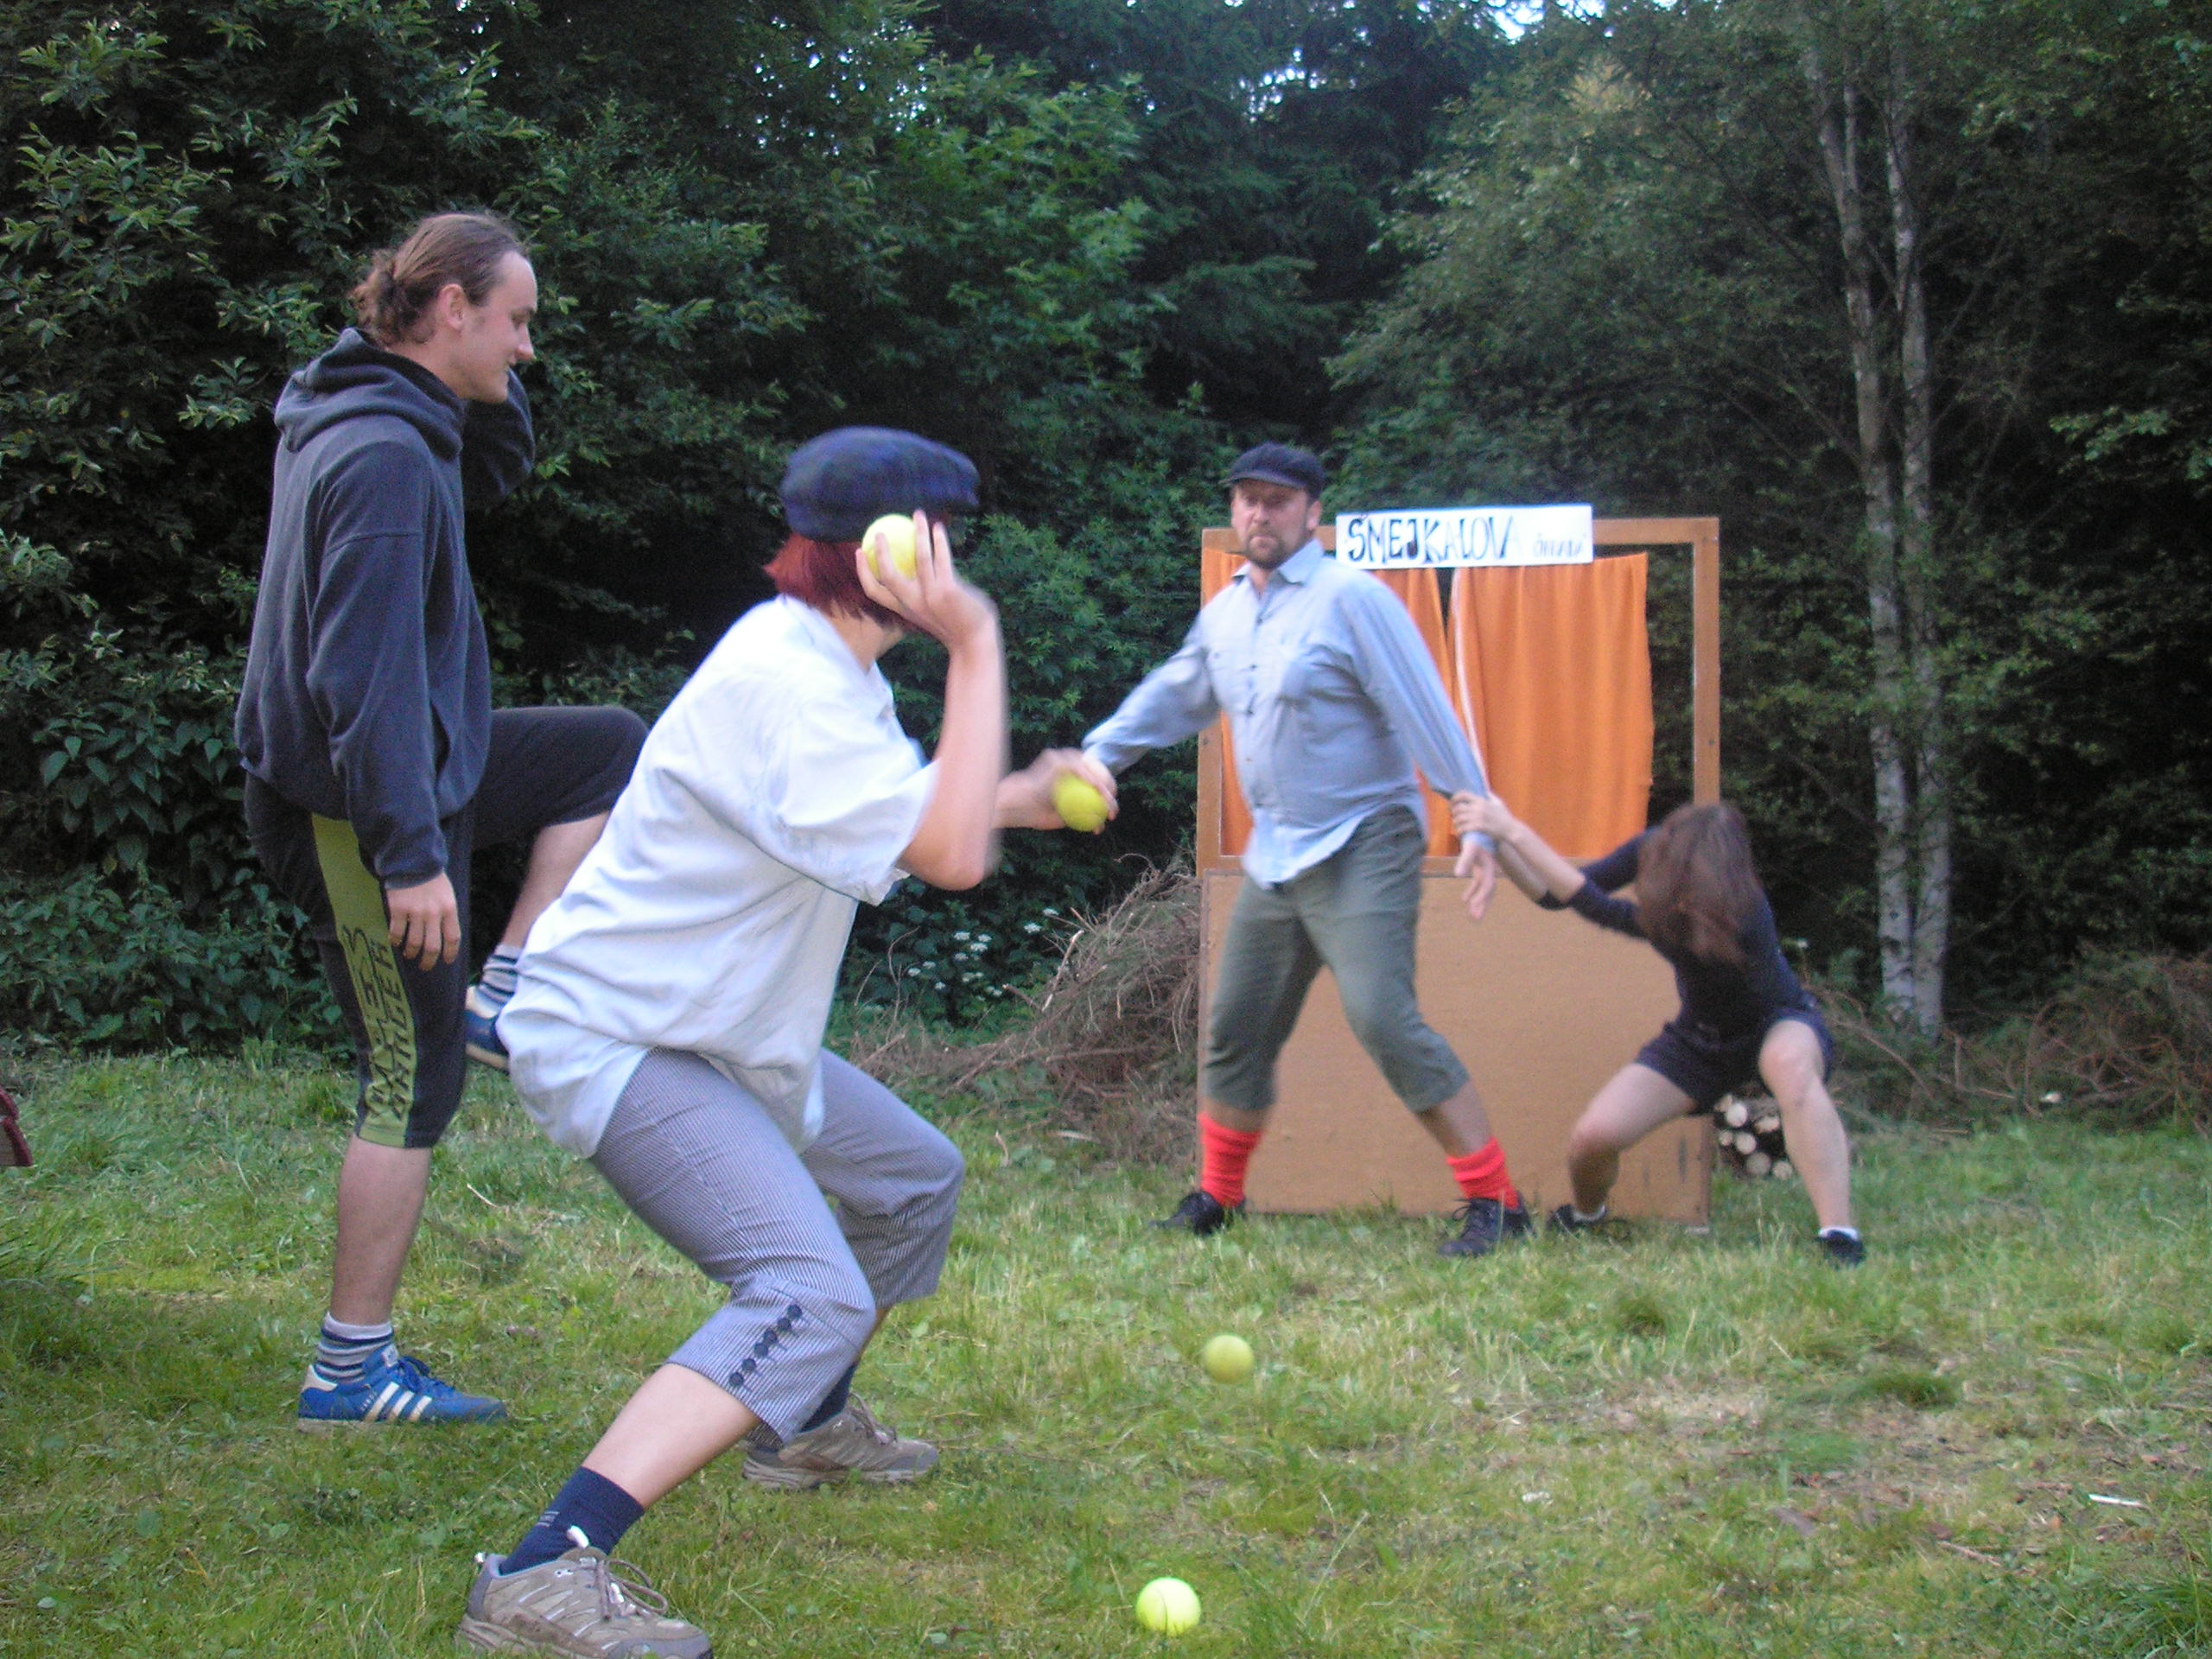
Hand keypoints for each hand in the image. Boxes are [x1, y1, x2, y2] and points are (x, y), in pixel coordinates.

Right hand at [386, 872, 459, 969]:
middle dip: (429, 961)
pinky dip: (396, 941)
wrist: (413, 862)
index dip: (450, 953)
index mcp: (449, 910)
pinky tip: (395, 942)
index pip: (453, 938)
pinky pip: (397, 933)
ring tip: (409, 955)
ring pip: (414, 943)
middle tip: (425, 966)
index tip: (447, 961)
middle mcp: (434, 914)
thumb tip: (446, 936)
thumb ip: (447, 914)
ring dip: (411, 953)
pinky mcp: (398, 910)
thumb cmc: (432, 880)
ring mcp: (415, 913)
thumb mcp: (448, 895)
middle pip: (433, 947)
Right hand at [854, 511, 998, 652]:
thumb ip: (923, 591)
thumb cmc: (956, 622)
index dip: (862, 570)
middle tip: (881, 531)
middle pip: (887, 575)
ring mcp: (930, 596)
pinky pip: (942, 558)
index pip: (874, 591)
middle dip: (881, 551)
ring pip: (919, 557)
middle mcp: (913, 602)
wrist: (975, 641)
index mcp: (904, 608)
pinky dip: (939, 540)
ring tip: (918, 514)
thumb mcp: (932, 608)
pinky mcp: (948, 590)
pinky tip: (939, 527)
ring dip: (919, 532)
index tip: (859, 551)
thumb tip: (919, 565)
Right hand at [998, 748, 1117, 829]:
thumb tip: (1097, 825)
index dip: (1103, 792)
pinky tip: (1100, 792)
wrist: (1017, 805)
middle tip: (1113, 803)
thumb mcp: (1061, 817)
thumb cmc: (1034, 813)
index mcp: (1065, 775)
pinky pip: (1079, 770)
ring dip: (1103, 783)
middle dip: (1108, 785)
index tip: (1111, 808)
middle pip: (1093, 771)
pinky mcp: (1056, 760)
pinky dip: (1091, 781)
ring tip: (1110, 797)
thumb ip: (1077, 816)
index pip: (1090, 780)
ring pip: (1089, 769)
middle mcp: (1064, 763)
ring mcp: (1060, 759)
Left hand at [1450, 790, 1518, 842]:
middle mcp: (1478, 807)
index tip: (1452, 804)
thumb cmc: (1506, 817)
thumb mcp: (1499, 804)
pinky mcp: (1479, 827)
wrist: (1511, 830)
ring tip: (1457, 827)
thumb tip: (1486, 792)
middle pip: (1458, 808)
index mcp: (1481, 800)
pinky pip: (1463, 828)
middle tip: (1455, 818)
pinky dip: (1459, 831)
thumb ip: (1491, 797)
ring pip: (1458, 819)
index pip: (1463, 794)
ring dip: (1455, 824)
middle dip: (1453, 813)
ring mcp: (1478, 817)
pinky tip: (1460, 833)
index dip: (1454, 798)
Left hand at [1455, 838, 1496, 922]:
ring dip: (1478, 901)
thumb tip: (1458, 875)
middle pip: (1487, 891)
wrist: (1474, 825)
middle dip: (1482, 905)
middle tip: (1476, 919)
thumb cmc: (1473, 836)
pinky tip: (1465, 900)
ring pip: (1482, 888)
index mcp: (1489, 867)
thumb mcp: (1469, 848)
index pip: (1487, 886)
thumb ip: (1465, 861)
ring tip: (1473, 915)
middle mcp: (1488, 869)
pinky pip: (1476, 883)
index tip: (1474, 908)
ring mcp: (1483, 869)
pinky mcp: (1477, 867)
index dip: (1481, 897)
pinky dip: (1471, 892)